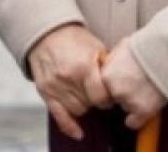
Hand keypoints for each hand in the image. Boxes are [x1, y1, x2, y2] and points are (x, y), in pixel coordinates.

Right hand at [26, 23, 111, 139]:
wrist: (48, 34)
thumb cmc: (76, 39)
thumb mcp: (96, 47)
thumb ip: (107, 66)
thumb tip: (121, 81)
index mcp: (84, 67)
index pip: (101, 96)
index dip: (109, 98)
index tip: (113, 95)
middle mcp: (68, 79)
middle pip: (89, 105)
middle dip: (97, 102)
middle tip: (101, 95)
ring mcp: (55, 87)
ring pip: (76, 111)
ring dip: (85, 107)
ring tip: (88, 96)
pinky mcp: (45, 93)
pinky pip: (58, 116)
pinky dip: (69, 127)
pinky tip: (79, 133)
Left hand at [101, 40, 167, 130]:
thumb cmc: (150, 44)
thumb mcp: (124, 45)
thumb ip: (113, 60)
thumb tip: (109, 65)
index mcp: (107, 74)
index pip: (103, 88)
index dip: (115, 83)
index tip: (125, 80)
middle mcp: (115, 90)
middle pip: (115, 98)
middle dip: (125, 92)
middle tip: (140, 82)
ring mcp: (129, 101)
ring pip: (126, 107)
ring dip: (135, 100)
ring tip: (150, 87)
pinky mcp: (144, 110)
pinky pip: (133, 122)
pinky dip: (139, 118)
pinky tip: (147, 106)